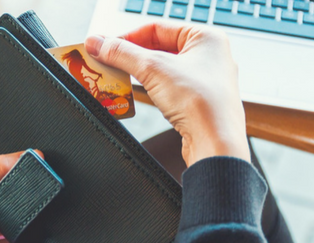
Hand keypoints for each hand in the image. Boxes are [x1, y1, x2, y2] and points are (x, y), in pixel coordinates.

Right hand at [85, 23, 249, 166]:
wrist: (215, 143)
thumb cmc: (203, 104)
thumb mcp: (153, 69)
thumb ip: (121, 53)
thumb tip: (98, 43)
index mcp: (206, 38)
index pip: (156, 28)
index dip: (127, 37)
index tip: (105, 46)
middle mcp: (208, 56)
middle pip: (159, 48)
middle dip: (131, 57)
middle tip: (108, 62)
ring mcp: (204, 80)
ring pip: (163, 69)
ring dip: (139, 73)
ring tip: (118, 77)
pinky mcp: (197, 102)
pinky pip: (168, 88)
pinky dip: (151, 89)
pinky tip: (139, 94)